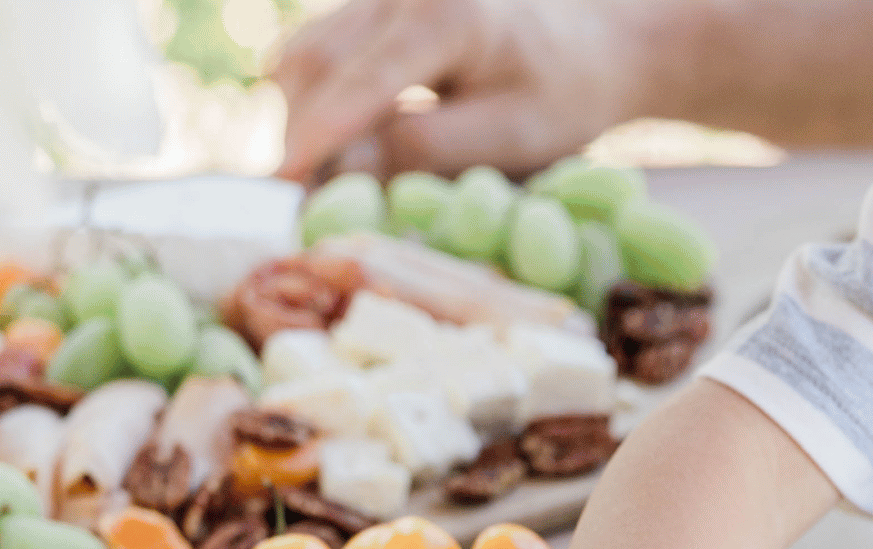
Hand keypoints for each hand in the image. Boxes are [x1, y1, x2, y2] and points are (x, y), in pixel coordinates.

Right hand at [274, 0, 639, 181]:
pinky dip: (314, 102)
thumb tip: (340, 170)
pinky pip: (318, 53)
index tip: (280, 188)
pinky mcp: (371, 9)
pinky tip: (335, 147)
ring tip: (318, 181)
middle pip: (314, 60)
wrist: (593, 46)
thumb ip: (425, 150)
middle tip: (296, 204)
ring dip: (299, 120)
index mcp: (446, 13)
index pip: (361, 80)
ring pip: (304, 54)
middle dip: (299, 134)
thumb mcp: (509, 137)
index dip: (316, 138)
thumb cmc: (562, 97)